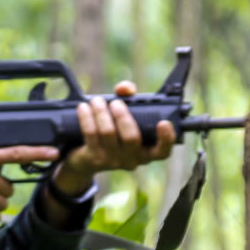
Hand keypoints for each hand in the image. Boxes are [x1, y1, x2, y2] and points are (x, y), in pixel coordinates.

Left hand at [48, 81, 176, 197]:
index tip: (163, 122)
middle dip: (122, 116)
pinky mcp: (94, 159)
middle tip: (115, 102)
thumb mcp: (125, 117)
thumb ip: (129, 99)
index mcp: (146, 152)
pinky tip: (83, 108)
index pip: (162, 151)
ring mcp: (113, 161)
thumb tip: (125, 88)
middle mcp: (132, 160)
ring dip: (101, 112)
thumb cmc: (114, 133)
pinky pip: (90, 134)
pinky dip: (87, 117)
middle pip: (131, 137)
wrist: (87, 158)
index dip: (166, 138)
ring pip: (108, 133)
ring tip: (96, 101)